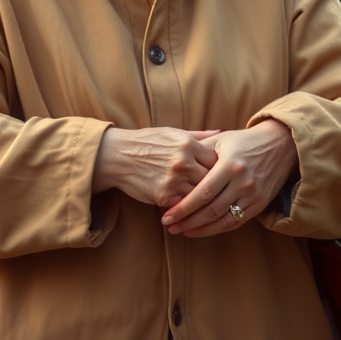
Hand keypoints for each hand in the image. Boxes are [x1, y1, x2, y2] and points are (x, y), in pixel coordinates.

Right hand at [92, 126, 219, 207]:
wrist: (119, 156)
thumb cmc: (148, 142)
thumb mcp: (174, 132)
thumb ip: (200, 135)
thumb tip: (221, 133)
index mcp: (188, 144)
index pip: (216, 160)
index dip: (219, 167)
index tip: (220, 172)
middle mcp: (184, 162)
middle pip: (211, 179)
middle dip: (215, 184)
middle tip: (218, 189)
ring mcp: (174, 180)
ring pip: (200, 194)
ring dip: (203, 198)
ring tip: (208, 200)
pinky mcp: (164, 196)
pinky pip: (184, 205)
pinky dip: (188, 207)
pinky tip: (190, 207)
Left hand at [161, 119, 297, 237]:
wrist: (280, 144)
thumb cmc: (244, 141)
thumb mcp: (222, 139)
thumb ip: (199, 151)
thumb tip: (174, 164)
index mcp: (230, 164)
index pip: (203, 193)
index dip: (183, 207)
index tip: (167, 216)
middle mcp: (242, 182)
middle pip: (211, 210)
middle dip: (188, 222)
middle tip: (170, 227)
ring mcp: (253, 194)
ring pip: (223, 220)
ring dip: (201, 230)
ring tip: (183, 231)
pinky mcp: (260, 203)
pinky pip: (236, 222)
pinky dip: (218, 229)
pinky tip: (204, 230)